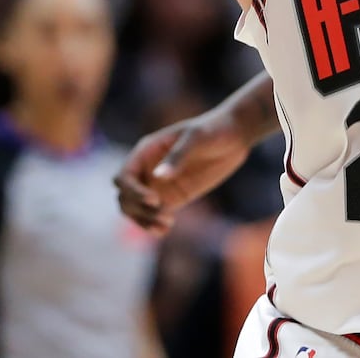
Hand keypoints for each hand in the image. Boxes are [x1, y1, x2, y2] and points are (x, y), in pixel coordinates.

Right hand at [114, 110, 251, 234]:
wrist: (235, 137)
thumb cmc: (213, 129)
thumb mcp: (196, 137)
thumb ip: (178, 156)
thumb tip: (158, 177)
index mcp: (146, 151)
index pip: (124, 177)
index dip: (133, 191)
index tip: (154, 199)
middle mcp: (147, 169)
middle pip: (125, 197)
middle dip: (137, 209)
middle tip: (162, 214)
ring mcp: (158, 185)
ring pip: (136, 210)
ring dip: (144, 221)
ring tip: (165, 227)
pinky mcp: (173, 198)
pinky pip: (155, 215)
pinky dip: (155, 225)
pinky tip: (166, 229)